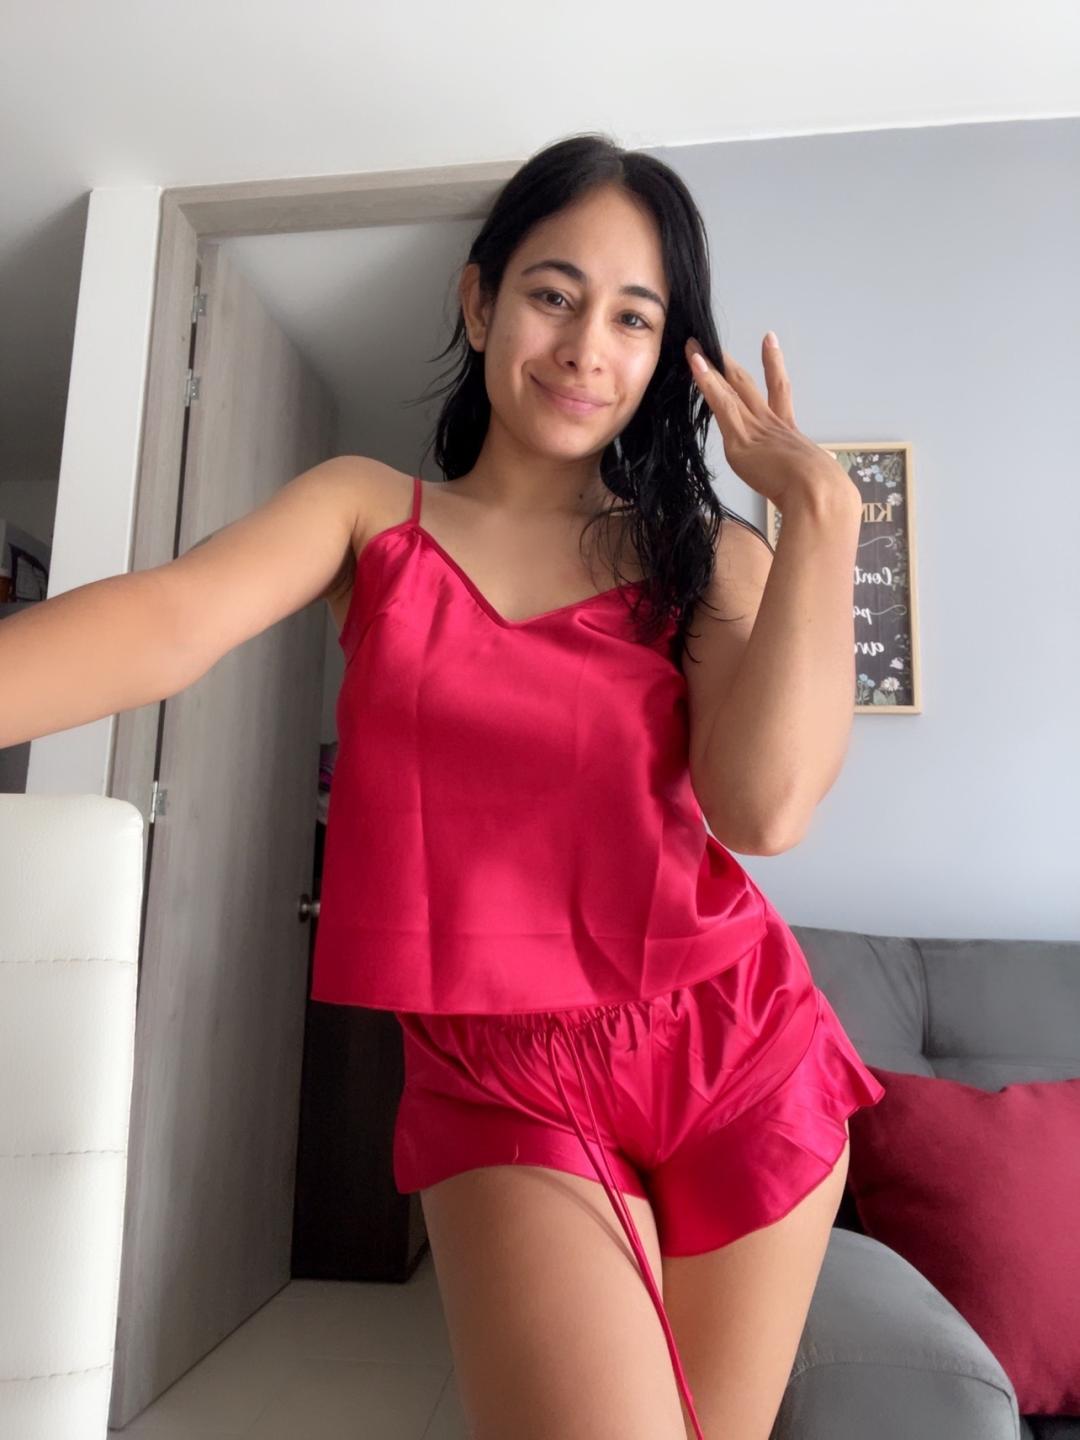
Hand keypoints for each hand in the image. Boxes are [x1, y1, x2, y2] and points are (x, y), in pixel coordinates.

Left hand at [685, 334, 857, 512]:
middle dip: (731, 364)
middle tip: (716, 344)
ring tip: (694, 346)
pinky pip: (721, 403)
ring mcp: (755, 428)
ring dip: (710, 366)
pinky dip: (707, 383)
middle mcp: (771, 423)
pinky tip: (694, 365)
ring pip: (730, 388)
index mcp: (790, 433)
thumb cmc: (820, 496)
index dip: (773, 365)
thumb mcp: (814, 480)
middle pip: (748, 384)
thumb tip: (813, 484)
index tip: (769, 340)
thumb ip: (806, 475)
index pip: (779, 392)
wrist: (817, 494)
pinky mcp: (741, 439)